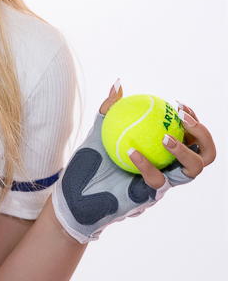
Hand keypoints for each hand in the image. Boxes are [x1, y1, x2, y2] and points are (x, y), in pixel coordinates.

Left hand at [52, 81, 215, 243]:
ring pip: (191, 171)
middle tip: (183, 119)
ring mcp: (163, 184)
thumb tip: (118, 83)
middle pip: (205, 154)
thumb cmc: (90, 161)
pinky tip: (131, 151)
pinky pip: (155, 180)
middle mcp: (169, 168)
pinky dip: (145, 164)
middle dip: (202, 135)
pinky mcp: (150, 197)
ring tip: (166, 137)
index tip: (179, 105)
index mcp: (163, 152)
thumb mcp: (98, 130)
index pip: (191, 136)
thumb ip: (109, 109)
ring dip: (183, 150)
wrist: (75, 192)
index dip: (194, 120)